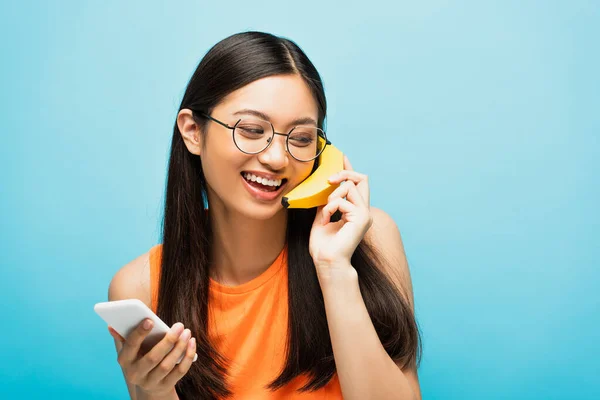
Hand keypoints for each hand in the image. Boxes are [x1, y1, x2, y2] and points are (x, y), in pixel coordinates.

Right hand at [108, 319, 196, 396]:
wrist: (149, 385)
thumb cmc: (140, 358)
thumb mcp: (131, 350)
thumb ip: (124, 337)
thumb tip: (111, 326)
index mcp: (125, 361)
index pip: (131, 346)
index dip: (140, 333)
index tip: (150, 320)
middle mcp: (135, 374)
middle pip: (152, 358)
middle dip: (168, 341)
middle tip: (179, 325)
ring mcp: (151, 382)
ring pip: (167, 365)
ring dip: (179, 347)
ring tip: (187, 332)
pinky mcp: (165, 386)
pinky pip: (179, 371)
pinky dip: (187, 356)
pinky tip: (191, 343)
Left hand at [309, 155, 371, 269]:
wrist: (327, 261)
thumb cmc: (324, 246)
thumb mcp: (322, 217)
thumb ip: (327, 203)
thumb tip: (325, 188)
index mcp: (356, 211)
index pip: (358, 184)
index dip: (350, 169)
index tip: (342, 157)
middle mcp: (363, 211)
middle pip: (362, 178)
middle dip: (344, 173)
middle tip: (329, 180)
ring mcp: (365, 214)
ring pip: (351, 186)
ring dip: (333, 196)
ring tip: (326, 212)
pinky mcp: (362, 218)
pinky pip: (343, 201)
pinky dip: (331, 207)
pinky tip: (327, 220)